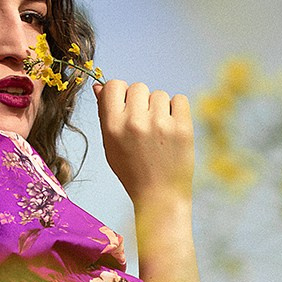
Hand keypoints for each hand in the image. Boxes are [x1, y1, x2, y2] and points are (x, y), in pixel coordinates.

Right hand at [93, 79, 193, 208]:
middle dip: (142, 102)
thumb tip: (99, 86)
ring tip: (159, 134)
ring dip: (160, 109)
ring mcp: (160, 124)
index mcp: (113, 126)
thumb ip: (105, 114)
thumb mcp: (111, 146)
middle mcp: (134, 122)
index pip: (114, 85)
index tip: (127, 108)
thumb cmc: (133, 171)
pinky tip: (173, 130)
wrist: (160, 197)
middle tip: (145, 126)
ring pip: (159, 94)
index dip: (121, 94)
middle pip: (138, 87)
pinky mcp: (182, 127)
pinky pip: (180, 100)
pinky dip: (178, 111)